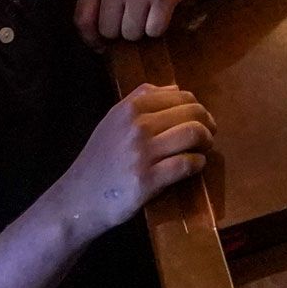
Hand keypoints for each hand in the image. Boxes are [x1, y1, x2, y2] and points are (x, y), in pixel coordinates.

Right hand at [53, 84, 214, 241]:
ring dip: (206, 142)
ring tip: (203, 150)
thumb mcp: (112, 122)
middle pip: (192, 112)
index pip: (181, 96)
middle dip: (207, 123)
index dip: (197, 107)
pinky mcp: (148, 179)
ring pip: (194, 133)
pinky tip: (194, 167)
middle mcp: (137, 125)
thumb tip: (175, 88)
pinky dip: (198, 164)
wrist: (78, 198)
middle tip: (208, 136)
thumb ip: (140, 101)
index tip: (200, 120)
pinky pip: (187, 163)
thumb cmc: (99, 160)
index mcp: (130, 107)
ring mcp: (143, 152)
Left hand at [76, 0, 208, 42]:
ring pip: (132, 34)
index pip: (83, 19)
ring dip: (142, 29)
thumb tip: (99, 36)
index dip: (91, 38)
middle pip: (110, 31)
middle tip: (135, 18)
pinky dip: (159, 26)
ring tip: (150, 11)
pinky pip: (155, 30)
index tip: (101, 45)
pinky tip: (162, 11)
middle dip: (122, 31)